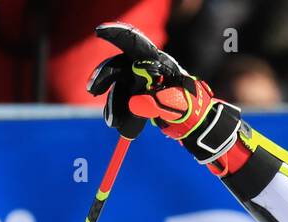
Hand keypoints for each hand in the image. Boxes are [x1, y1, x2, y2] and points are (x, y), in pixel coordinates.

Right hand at [87, 21, 239, 161]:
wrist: (194, 122)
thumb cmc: (191, 107)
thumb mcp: (179, 103)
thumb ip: (159, 101)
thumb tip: (135, 103)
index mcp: (159, 62)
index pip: (137, 44)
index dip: (118, 35)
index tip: (99, 32)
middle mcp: (146, 69)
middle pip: (119, 65)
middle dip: (104, 76)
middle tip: (93, 90)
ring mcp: (140, 82)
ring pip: (118, 86)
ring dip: (112, 103)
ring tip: (113, 123)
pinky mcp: (136, 95)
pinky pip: (122, 100)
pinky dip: (117, 111)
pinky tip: (117, 124)